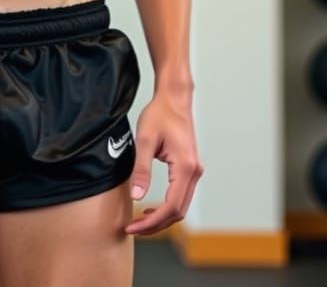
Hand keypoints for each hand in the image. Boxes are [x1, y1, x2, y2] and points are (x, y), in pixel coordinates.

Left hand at [124, 91, 202, 235]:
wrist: (174, 98)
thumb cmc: (159, 114)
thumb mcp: (144, 140)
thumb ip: (141, 169)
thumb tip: (136, 197)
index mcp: (185, 167)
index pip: (171, 207)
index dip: (151, 222)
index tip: (132, 226)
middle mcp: (194, 172)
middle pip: (178, 212)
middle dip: (155, 225)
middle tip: (132, 228)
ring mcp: (194, 171)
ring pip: (181, 206)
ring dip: (161, 218)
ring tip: (139, 221)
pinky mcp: (190, 169)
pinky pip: (181, 196)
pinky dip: (167, 207)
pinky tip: (150, 207)